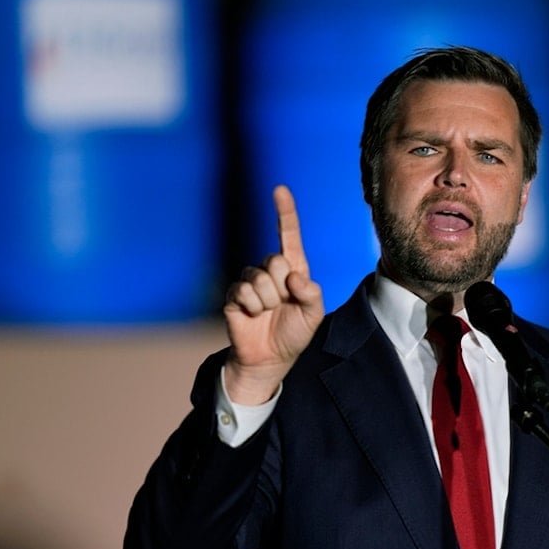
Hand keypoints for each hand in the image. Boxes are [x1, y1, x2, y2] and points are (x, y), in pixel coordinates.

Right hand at [223, 185, 324, 403]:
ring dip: (267, 300)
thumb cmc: (294, 333)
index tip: (280, 189)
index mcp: (293, 270)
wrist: (270, 359)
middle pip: (274, 260)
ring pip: (259, 277)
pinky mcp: (234, 295)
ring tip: (267, 313)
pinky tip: (253, 316)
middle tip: (282, 304)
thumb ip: (312, 293)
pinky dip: (252, 307)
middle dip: (281, 286)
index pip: (289, 236)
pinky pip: (243, 292)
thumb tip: (292, 276)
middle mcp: (270, 271)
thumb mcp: (313, 314)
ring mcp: (250, 282)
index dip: (285, 213)